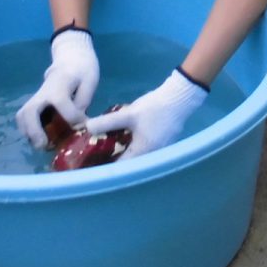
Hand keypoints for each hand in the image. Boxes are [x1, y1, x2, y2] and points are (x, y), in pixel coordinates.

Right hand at [15, 27, 99, 145]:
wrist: (71, 59)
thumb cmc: (82, 71)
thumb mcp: (90, 81)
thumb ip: (83, 100)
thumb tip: (77, 122)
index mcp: (59, 85)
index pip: (62, 104)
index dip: (74, 118)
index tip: (84, 124)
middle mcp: (43, 92)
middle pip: (29, 111)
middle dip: (34, 130)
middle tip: (43, 145)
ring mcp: (36, 98)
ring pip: (22, 116)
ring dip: (28, 132)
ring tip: (42, 144)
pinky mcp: (35, 104)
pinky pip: (24, 118)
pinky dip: (29, 130)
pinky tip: (41, 138)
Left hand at [83, 70, 207, 159]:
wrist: (179, 98)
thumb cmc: (155, 108)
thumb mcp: (128, 114)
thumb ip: (107, 122)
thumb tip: (87, 127)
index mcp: (142, 152)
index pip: (120, 168)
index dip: (106, 167)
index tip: (92, 164)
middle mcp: (151, 156)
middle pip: (129, 164)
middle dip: (113, 160)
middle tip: (96, 156)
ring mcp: (159, 150)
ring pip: (137, 157)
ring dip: (123, 153)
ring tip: (108, 148)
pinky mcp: (162, 142)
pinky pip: (144, 150)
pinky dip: (133, 147)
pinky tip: (125, 139)